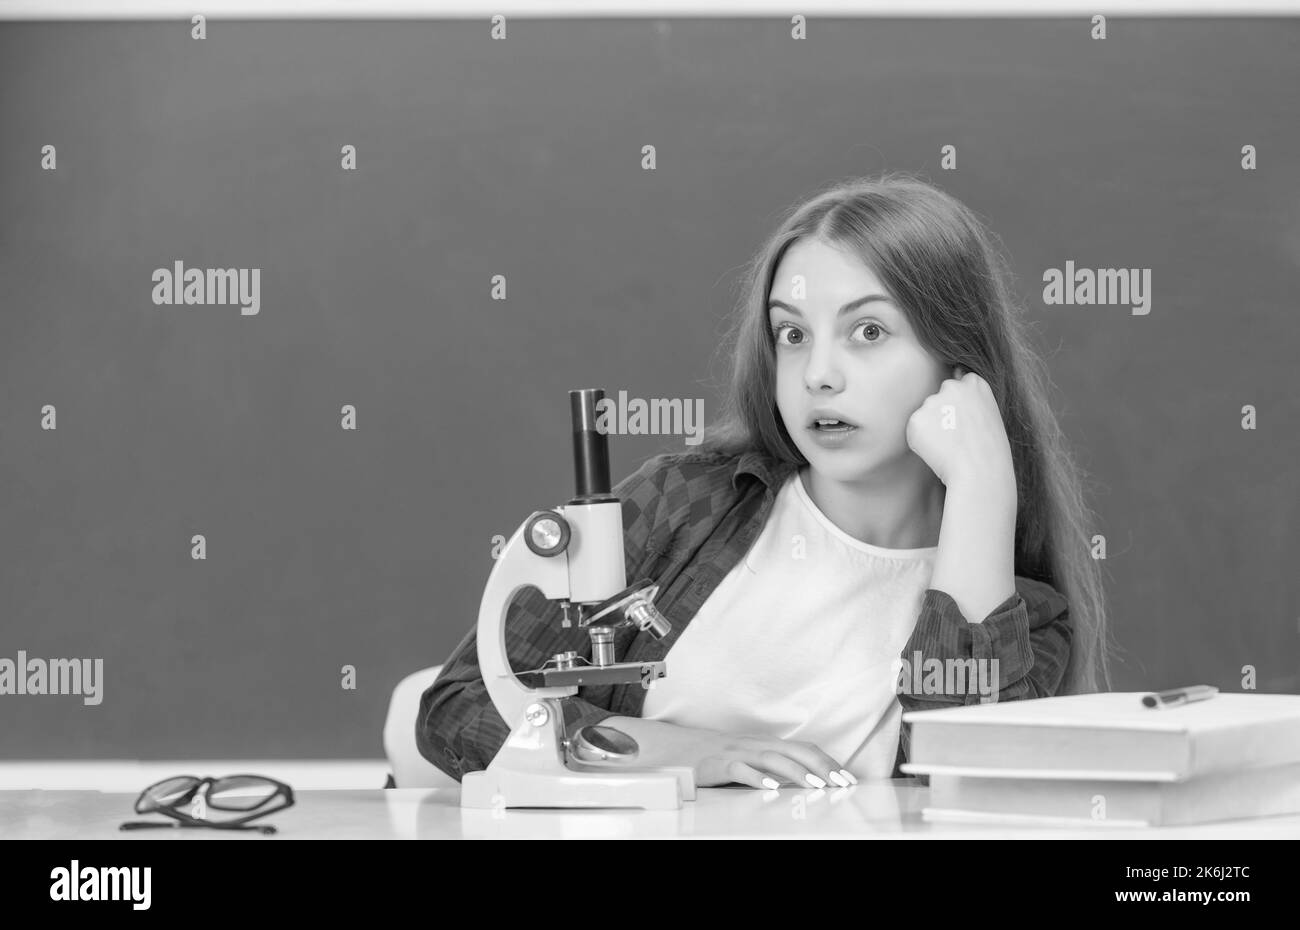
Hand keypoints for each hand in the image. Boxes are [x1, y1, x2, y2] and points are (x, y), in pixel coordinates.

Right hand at [601, 716, 855, 788]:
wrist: (670, 750)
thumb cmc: (710, 758)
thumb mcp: (745, 760)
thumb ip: (770, 766)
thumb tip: (803, 780)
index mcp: (763, 743)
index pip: (804, 748)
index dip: (828, 761)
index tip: (847, 777)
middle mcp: (753, 743)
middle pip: (795, 750)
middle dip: (823, 766)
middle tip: (842, 783)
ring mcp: (735, 752)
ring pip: (773, 757)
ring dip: (798, 772)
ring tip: (817, 785)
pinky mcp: (716, 763)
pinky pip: (739, 769)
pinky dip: (757, 777)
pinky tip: (770, 787)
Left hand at [905, 364, 1015, 494]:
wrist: (981, 471)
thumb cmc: (990, 451)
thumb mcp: (989, 416)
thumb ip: (971, 402)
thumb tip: (952, 396)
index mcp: (974, 383)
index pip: (958, 384)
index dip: (959, 405)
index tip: (965, 422)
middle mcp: (952, 386)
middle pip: (938, 398)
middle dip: (942, 414)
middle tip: (957, 438)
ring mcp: (932, 401)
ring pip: (925, 415)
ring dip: (931, 429)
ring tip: (951, 447)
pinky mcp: (916, 419)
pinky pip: (915, 431)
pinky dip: (921, 442)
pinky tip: (939, 452)